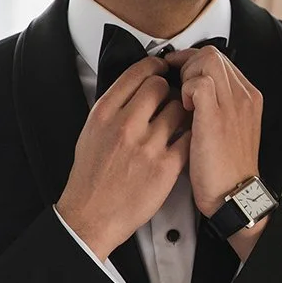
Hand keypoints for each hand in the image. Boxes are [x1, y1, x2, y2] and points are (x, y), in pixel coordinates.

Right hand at [56, 56, 190, 259]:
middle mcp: (125, 125)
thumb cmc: (91, 178)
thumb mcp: (90, 133)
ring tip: (177, 121)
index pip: (136, 74)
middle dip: (169, 88)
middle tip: (171, 96)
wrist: (92, 216)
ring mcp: (147, 145)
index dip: (154, 66)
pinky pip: (188, 136)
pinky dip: (190, 134)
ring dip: (181, 112)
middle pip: (160, 86)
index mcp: (104, 114)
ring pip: (178, 109)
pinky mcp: (166, 166)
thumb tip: (134, 86)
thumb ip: (112, 108)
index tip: (161, 67)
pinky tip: (186, 138)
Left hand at [162, 45, 263, 218]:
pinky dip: (185, 89)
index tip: (178, 72)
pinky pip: (198, 82)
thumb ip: (217, 106)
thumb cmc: (225, 169)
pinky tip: (182, 108)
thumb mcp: (228, 130)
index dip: (194, 62)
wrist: (234, 194)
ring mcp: (232, 104)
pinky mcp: (217, 116)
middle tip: (176, 85)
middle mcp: (244, 95)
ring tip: (181, 98)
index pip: (219, 59)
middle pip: (212, 55)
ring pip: (206, 62)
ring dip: (185, 75)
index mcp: (248, 97)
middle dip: (187, 64)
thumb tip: (193, 90)